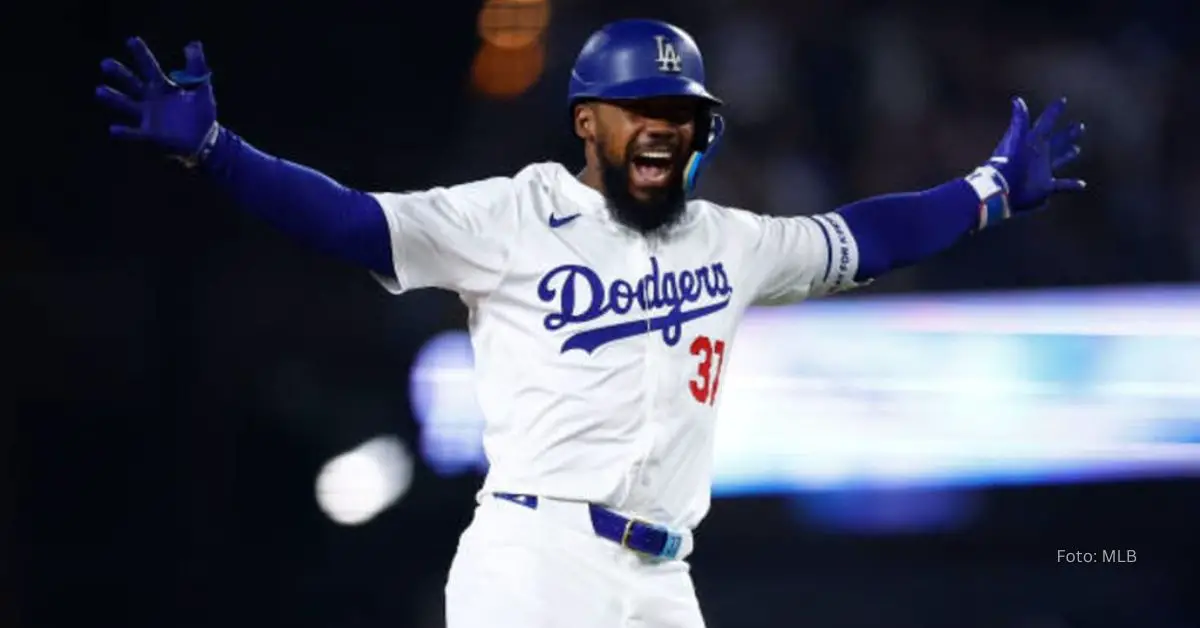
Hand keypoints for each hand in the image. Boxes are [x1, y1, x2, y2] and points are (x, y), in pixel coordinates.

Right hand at [96, 38, 218, 164]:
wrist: (204, 140)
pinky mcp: (149, 135)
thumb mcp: (202, 89)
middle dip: (119, 74)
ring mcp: (148, 117)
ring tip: (99, 90)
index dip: (141, 54)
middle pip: (132, 83)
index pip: (149, 67)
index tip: (131, 40)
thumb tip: (193, 43)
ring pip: (127, 105)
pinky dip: (124, 132)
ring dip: (113, 99)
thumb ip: (197, 68)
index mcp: (162, 87)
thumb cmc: (201, 113)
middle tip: (105, 63)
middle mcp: (150, 99)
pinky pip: (134, 133)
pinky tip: (114, 129)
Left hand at [989, 96, 1086, 212]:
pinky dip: (1072, 185)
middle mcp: (1040, 154)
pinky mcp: (1044, 187)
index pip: (1047, 122)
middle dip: (1068, 134)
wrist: (1002, 187)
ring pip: (1059, 159)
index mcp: (1034, 140)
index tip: (1062, 100)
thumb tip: (1016, 99)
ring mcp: (1042, 170)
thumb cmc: (1010, 162)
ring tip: (1076, 149)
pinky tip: (1082, 184)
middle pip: (1057, 141)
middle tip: (1079, 126)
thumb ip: (1020, 121)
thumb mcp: (1017, 138)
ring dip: (1068, 154)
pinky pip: (1062, 185)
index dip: (1053, 111)